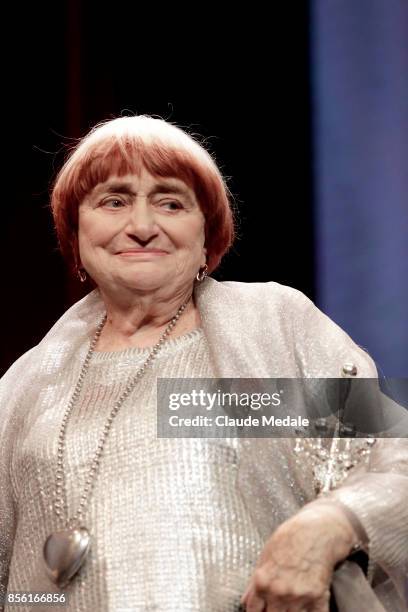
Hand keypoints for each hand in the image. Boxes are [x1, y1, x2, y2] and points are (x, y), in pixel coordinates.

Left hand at [241, 503, 357, 611]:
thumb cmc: (289, 538)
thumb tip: (245, 601)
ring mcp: (299, 597)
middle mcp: (279, 592)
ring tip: (291, 604)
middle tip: (276, 605)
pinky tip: (307, 608)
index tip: (262, 609)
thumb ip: (254, 583)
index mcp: (262, 582)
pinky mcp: (319, 598)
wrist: (317, 530)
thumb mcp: (265, 556)